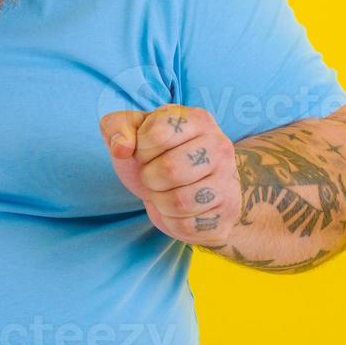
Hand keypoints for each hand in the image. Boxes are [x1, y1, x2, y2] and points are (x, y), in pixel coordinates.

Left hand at [99, 104, 240, 245]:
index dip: (140, 149)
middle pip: (170, 170)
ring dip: (160, 201)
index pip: (156, 135)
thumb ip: (116, 127)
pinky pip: (187, 225)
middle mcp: (220, 146)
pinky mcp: (228, 213)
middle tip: (155, 175)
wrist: (186, 187)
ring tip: (166, 192)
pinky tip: (178, 209)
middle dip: (150, 177)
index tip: (146, 152)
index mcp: (197, 119)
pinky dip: (171, 221)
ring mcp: (229, 181)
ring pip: (179, 202)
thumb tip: (121, 148)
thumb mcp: (131, 133)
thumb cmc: (156, 154)